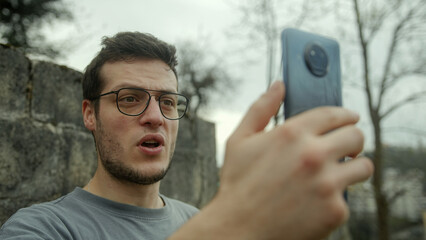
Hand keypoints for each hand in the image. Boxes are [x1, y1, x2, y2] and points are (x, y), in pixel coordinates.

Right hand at [170, 81, 373, 239]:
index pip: (335, 114)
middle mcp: (314, 155)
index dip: (346, 115)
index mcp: (292, 134)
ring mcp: (327, 184)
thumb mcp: (240, 140)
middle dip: (353, 139)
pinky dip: (337, 198)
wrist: (238, 229)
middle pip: (356, 136)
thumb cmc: (237, 184)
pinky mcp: (335, 210)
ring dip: (355, 167)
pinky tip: (317, 201)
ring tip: (339, 172)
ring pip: (364, 166)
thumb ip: (261, 108)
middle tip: (345, 146)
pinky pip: (348, 198)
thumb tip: (278, 84)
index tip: (349, 119)